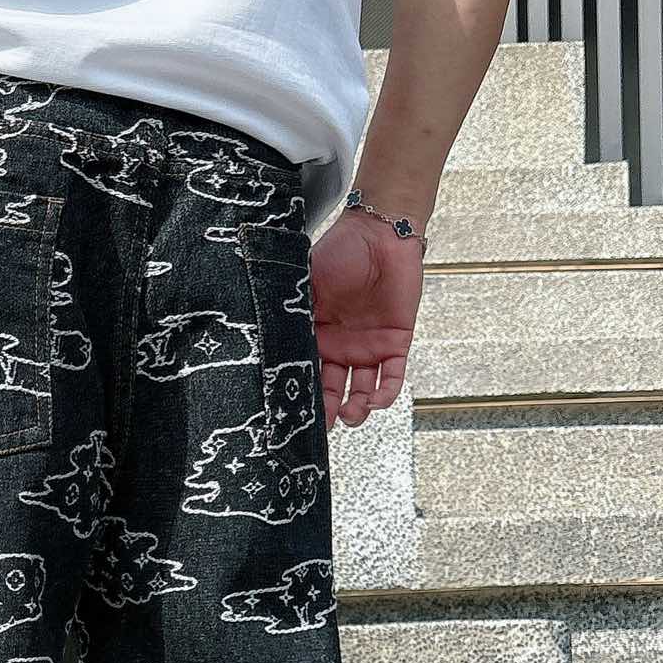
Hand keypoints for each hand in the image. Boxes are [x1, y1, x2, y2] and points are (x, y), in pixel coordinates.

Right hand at [309, 211, 423, 428]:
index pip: (307, 373)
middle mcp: (341, 348)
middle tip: (323, 429)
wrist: (379, 233)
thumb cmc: (340, 251)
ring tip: (352, 415)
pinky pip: (392, 377)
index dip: (302, 396)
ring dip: (357, 409)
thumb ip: (293, 314)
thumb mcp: (307, 285)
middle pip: (332, 391)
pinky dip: (386, 394)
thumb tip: (266, 343)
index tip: (293, 416)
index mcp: (316, 336)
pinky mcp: (396, 343)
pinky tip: (376, 402)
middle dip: (328, 413)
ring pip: (362, 391)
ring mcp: (368, 347)